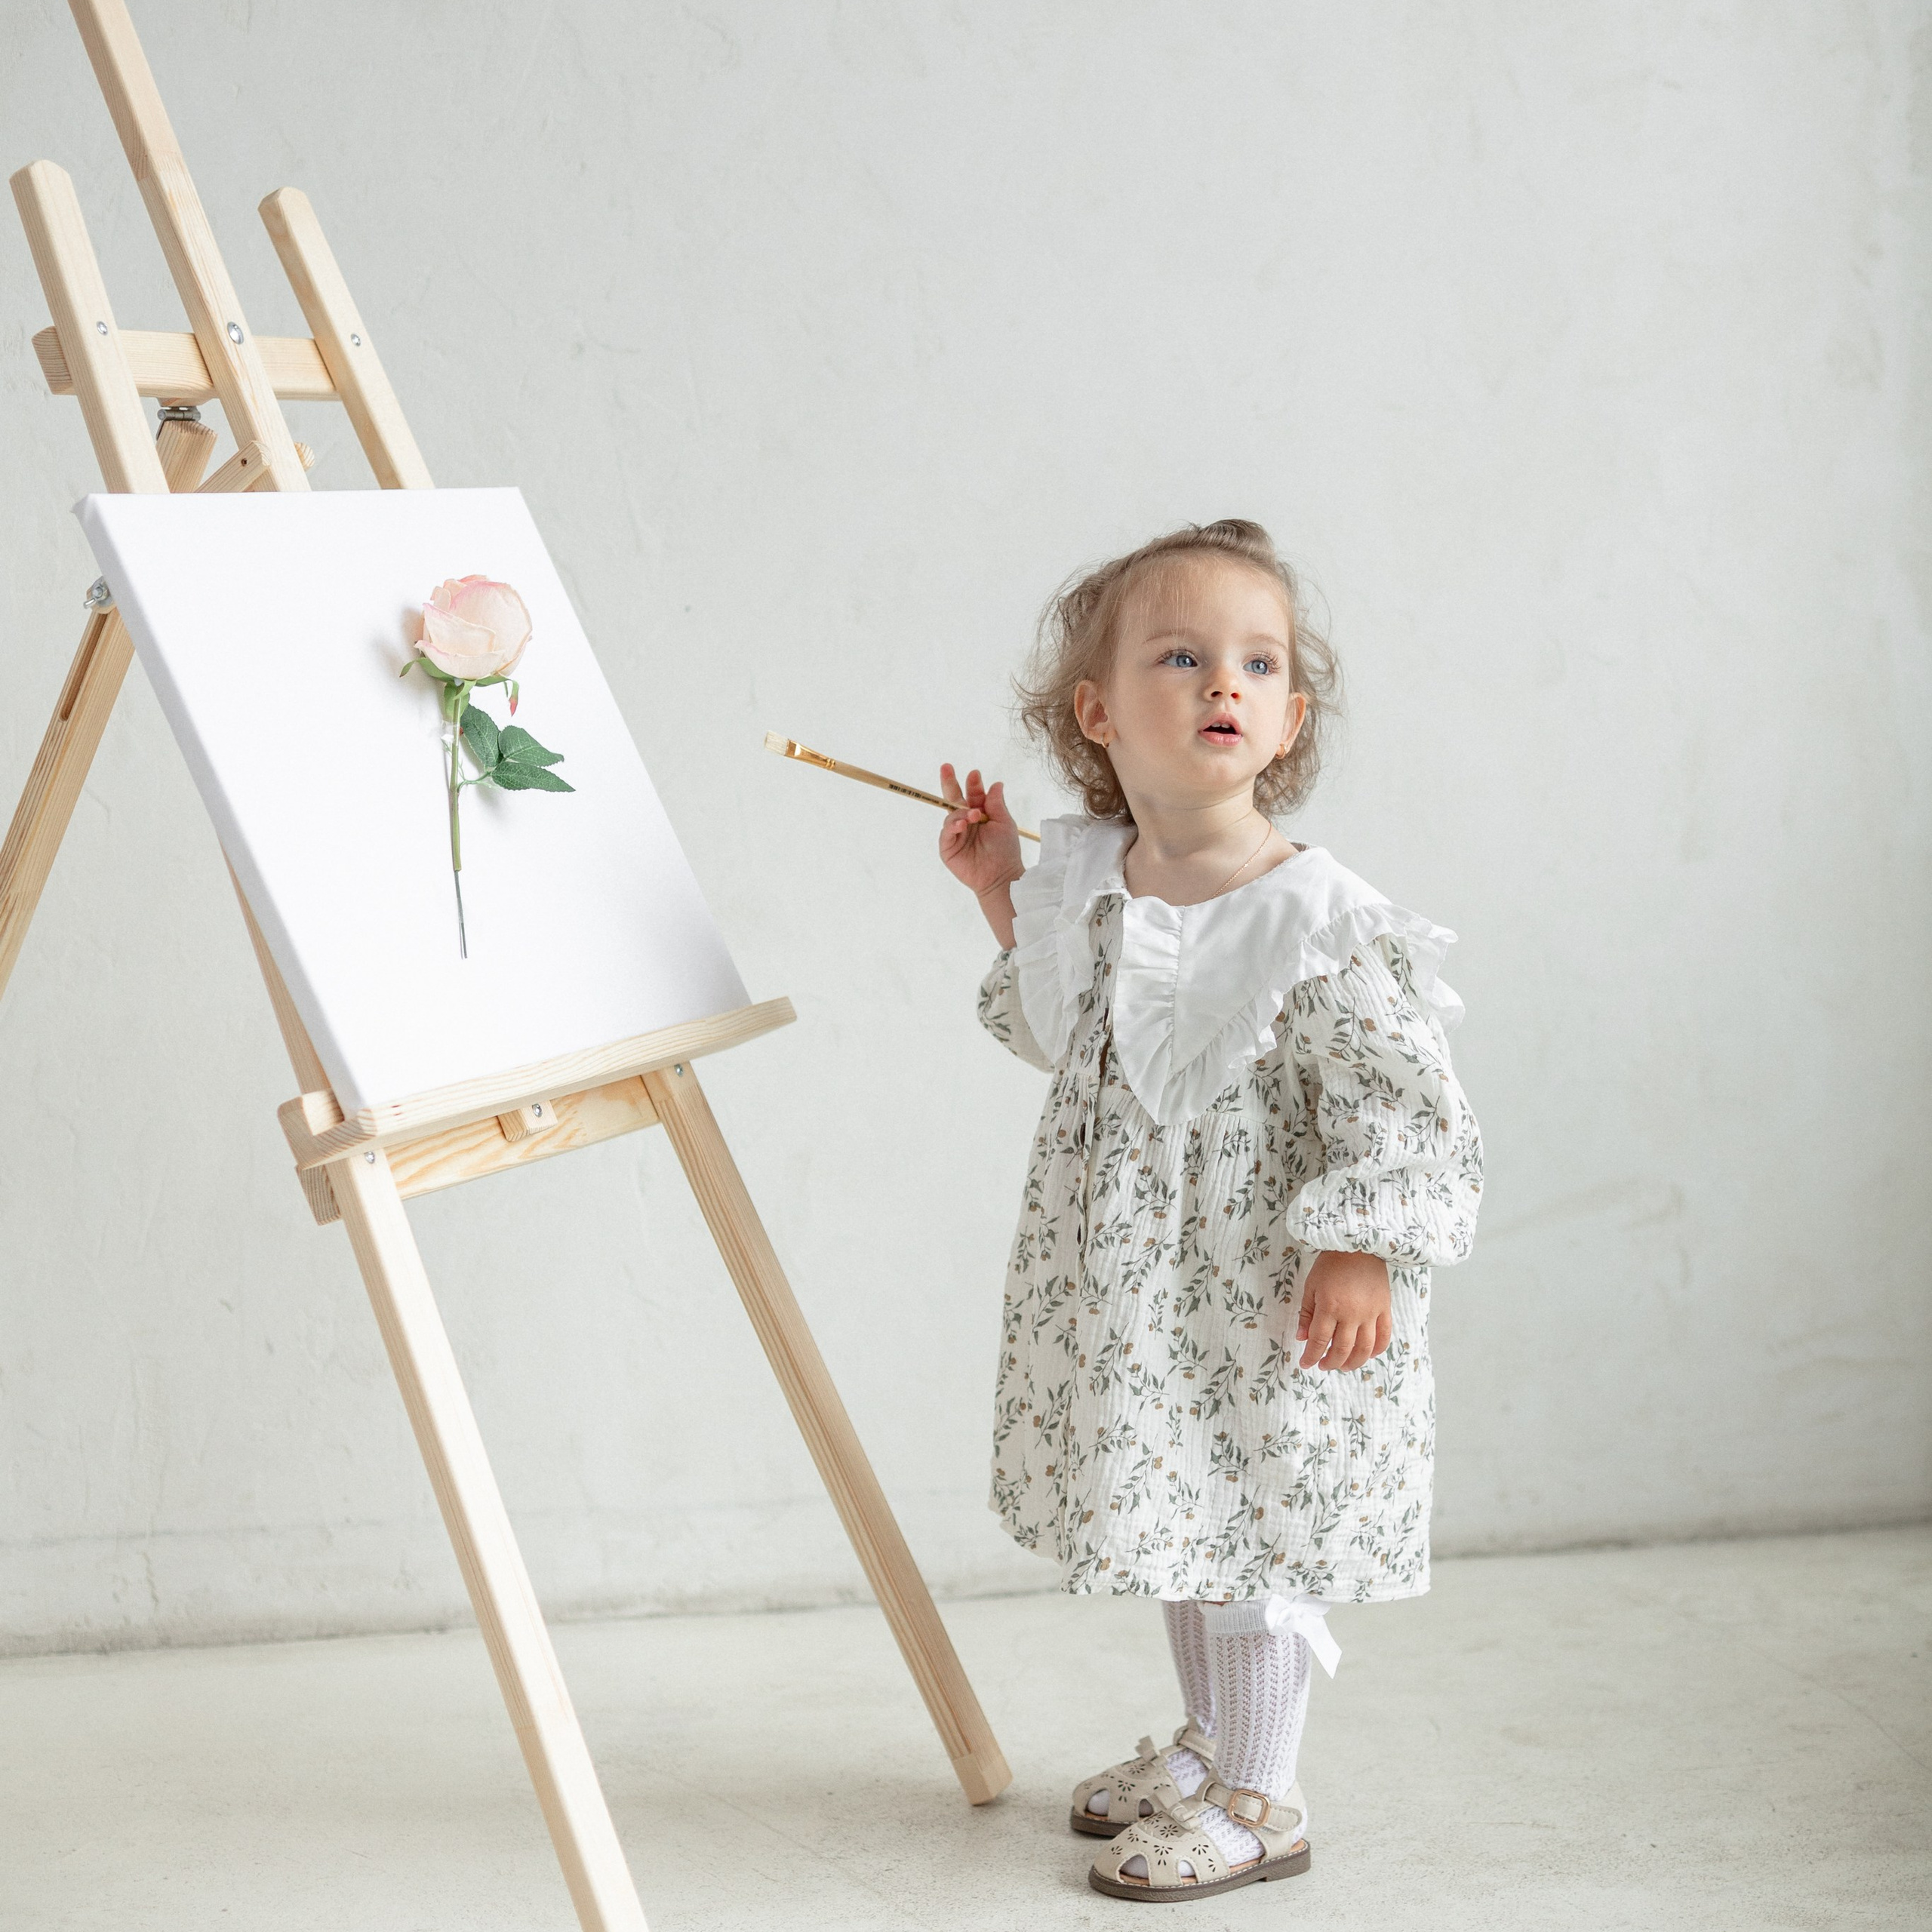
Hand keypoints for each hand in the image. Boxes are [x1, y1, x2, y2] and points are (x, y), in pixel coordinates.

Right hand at [939, 763, 1023, 900]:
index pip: (973, 794)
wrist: (1001, 876)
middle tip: (946, 767)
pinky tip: (962, 825)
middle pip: (954, 799)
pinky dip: (952, 826)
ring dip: (961, 812)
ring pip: (951, 815)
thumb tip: (997, 783)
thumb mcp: (1004, 823)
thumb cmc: (1005, 851)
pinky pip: (946, 833)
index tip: (975, 774)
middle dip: (950, 783)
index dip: (973, 784)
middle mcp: (966, 821)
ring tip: (973, 815)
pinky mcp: (948, 848)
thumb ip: (996, 804)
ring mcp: (956, 834)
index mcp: (980, 813)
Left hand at [1296, 1251, 1391, 1371]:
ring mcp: (1371, 1313)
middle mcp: (1351, 1313)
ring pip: (1364, 1349)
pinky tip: (1367, 1355)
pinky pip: (1384, 1336)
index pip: (1319, 1341)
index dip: (1310, 1356)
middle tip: (1323, 1366)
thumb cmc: (1331, 1264)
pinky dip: (1377, 1350)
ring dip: (1353, 1362)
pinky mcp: (1385, 1309)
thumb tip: (1301, 1338)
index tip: (1305, 1364)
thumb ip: (1306, 1314)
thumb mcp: (1311, 1286)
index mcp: (1329, 1306)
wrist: (1358, 1245)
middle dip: (1330, 1362)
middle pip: (1342, 1349)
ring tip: (1343, 1366)